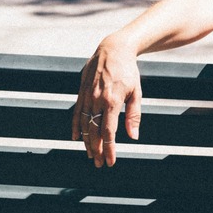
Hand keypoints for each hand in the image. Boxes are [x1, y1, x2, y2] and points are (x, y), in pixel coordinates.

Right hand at [72, 38, 142, 165]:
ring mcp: (87, 95)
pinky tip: (76, 138)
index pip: (109, 132)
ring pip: (84, 124)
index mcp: (112, 101)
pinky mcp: (82, 91)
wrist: (113, 49)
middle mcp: (97, 99)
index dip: (109, 149)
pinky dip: (76, 126)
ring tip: (90, 154)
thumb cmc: (129, 71)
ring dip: (86, 141)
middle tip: (99, 163)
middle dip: (96, 150)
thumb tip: (133, 137)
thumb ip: (134, 115)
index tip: (110, 161)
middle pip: (94, 131)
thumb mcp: (137, 92)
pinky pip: (77, 112)